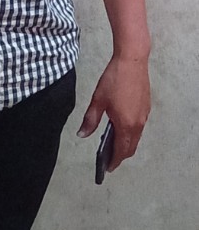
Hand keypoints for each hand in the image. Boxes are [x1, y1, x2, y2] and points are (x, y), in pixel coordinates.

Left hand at [76, 55, 149, 170]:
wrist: (132, 61)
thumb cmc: (114, 80)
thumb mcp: (97, 101)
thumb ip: (90, 120)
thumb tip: (82, 134)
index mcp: (126, 124)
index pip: (121, 150)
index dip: (114, 161)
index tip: (108, 168)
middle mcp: (138, 123)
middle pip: (131, 147)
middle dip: (120, 155)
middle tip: (109, 160)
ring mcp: (144, 116)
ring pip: (136, 137)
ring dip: (126, 144)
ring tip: (112, 146)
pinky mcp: (146, 108)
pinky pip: (139, 127)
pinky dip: (130, 134)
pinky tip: (119, 129)